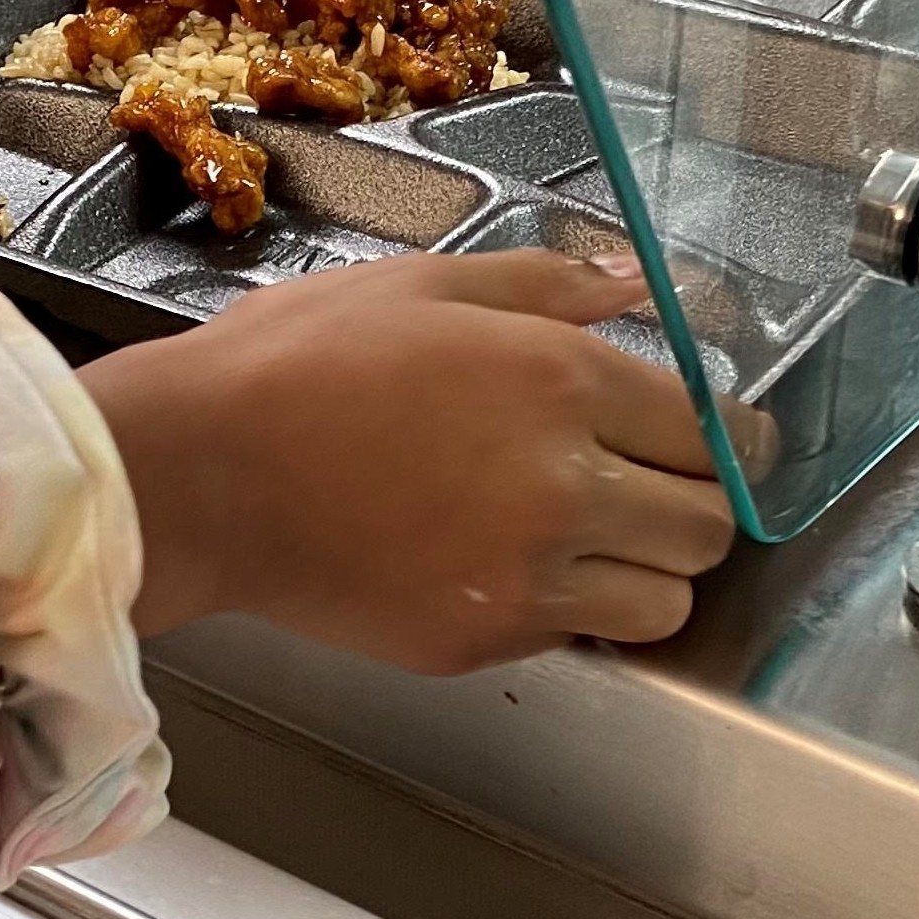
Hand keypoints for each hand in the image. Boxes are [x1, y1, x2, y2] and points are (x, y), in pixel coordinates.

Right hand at [81, 249, 771, 671]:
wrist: (197, 473)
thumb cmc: (291, 363)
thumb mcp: (418, 283)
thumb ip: (542, 284)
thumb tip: (634, 284)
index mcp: (558, 380)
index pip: (713, 429)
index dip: (722, 431)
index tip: (703, 435)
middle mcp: (563, 485)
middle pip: (708, 524)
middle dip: (691, 500)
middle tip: (645, 481)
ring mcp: (525, 575)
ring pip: (665, 600)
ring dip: (646, 568)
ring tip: (592, 536)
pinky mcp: (482, 636)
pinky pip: (578, 636)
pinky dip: (567, 606)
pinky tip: (508, 560)